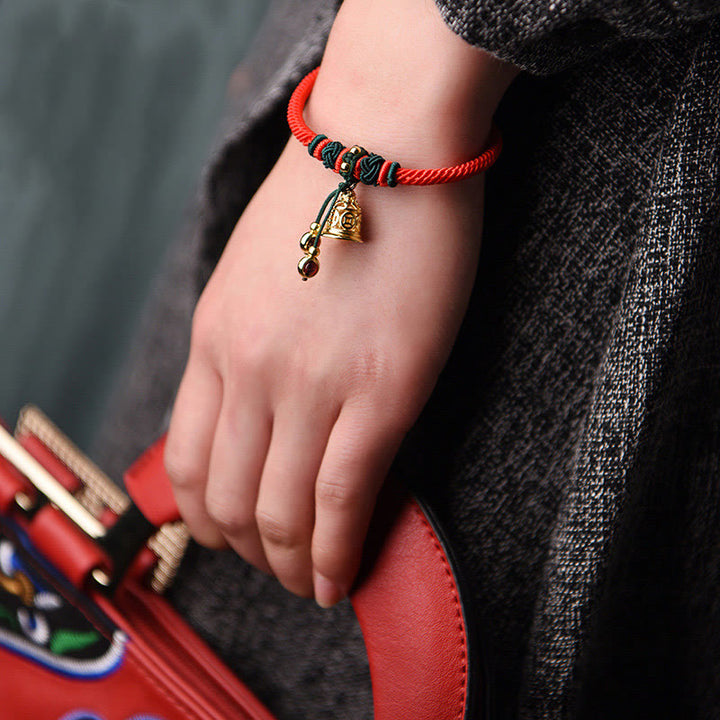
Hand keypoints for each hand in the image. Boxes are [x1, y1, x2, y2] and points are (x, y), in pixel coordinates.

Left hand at [164, 0, 517, 606]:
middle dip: (249, 554)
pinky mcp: (380, 394)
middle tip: (276, 570)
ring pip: (280, 512)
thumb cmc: (330, 199)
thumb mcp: (252, 273)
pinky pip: (343, 499)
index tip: (230, 537)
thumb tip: (254, 409)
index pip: (186, 460)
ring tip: (310, 583)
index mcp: (215, 339)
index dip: (204, 517)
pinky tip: (339, 578)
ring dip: (290, 564)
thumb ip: (242, 345)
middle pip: (228, 500)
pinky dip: (336, 553)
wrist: (387, 143)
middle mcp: (250, 371)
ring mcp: (312, 385)